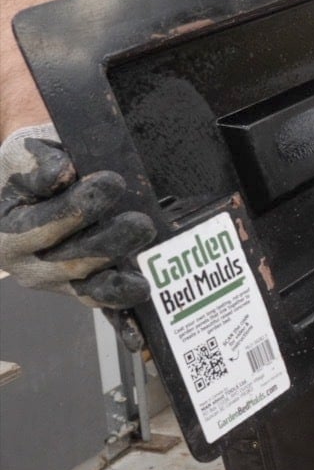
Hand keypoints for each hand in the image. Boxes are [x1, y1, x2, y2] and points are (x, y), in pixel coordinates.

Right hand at [0, 124, 155, 308]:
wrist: (36, 187)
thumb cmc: (31, 170)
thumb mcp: (26, 158)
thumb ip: (40, 165)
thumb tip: (60, 174)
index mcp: (5, 233)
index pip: (40, 226)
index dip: (76, 209)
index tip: (112, 183)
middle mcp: (26, 265)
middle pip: (69, 261)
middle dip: (108, 243)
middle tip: (140, 224)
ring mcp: (54, 282)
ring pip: (87, 286)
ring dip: (118, 279)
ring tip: (144, 274)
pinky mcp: (79, 289)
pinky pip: (101, 301)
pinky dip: (120, 307)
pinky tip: (139, 311)